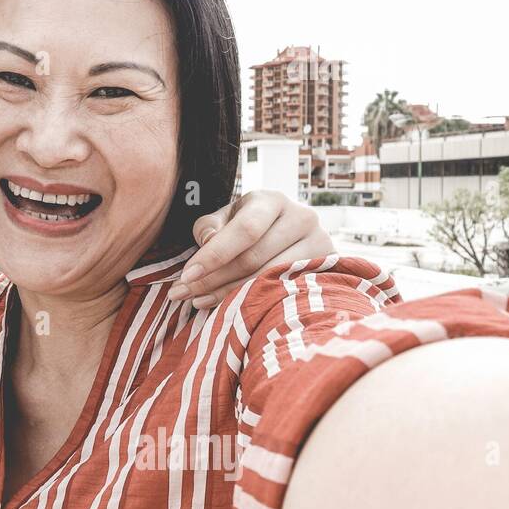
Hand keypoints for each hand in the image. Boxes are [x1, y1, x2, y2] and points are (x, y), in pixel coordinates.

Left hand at [166, 190, 333, 309]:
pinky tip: (228, 308)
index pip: (244, 230)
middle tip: (182, 294)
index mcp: (271, 200)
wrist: (291, 237)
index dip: (214, 255)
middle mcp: (301, 217)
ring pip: (268, 278)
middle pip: (253, 258)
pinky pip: (286, 291)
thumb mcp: (226, 220)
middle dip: (213, 279)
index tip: (186, 276)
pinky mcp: (326, 268)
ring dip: (228, 294)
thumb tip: (209, 242)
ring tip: (197, 302)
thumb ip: (210, 228)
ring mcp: (319, 243)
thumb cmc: (247, 228)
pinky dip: (254, 301)